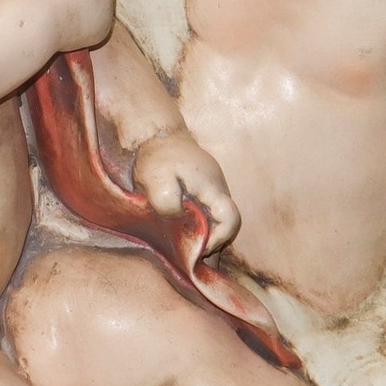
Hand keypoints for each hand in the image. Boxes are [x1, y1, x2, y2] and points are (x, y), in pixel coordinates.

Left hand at [130, 129, 240, 253]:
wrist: (157, 134)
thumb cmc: (157, 156)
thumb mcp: (155, 178)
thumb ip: (166, 200)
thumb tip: (177, 216)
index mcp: (211, 187)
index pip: (230, 219)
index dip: (219, 238)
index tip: (199, 248)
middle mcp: (218, 188)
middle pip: (227, 222)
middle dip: (213, 239)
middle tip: (190, 251)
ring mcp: (212, 188)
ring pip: (218, 217)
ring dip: (205, 232)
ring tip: (184, 242)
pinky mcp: (204, 188)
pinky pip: (209, 211)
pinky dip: (200, 223)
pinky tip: (182, 228)